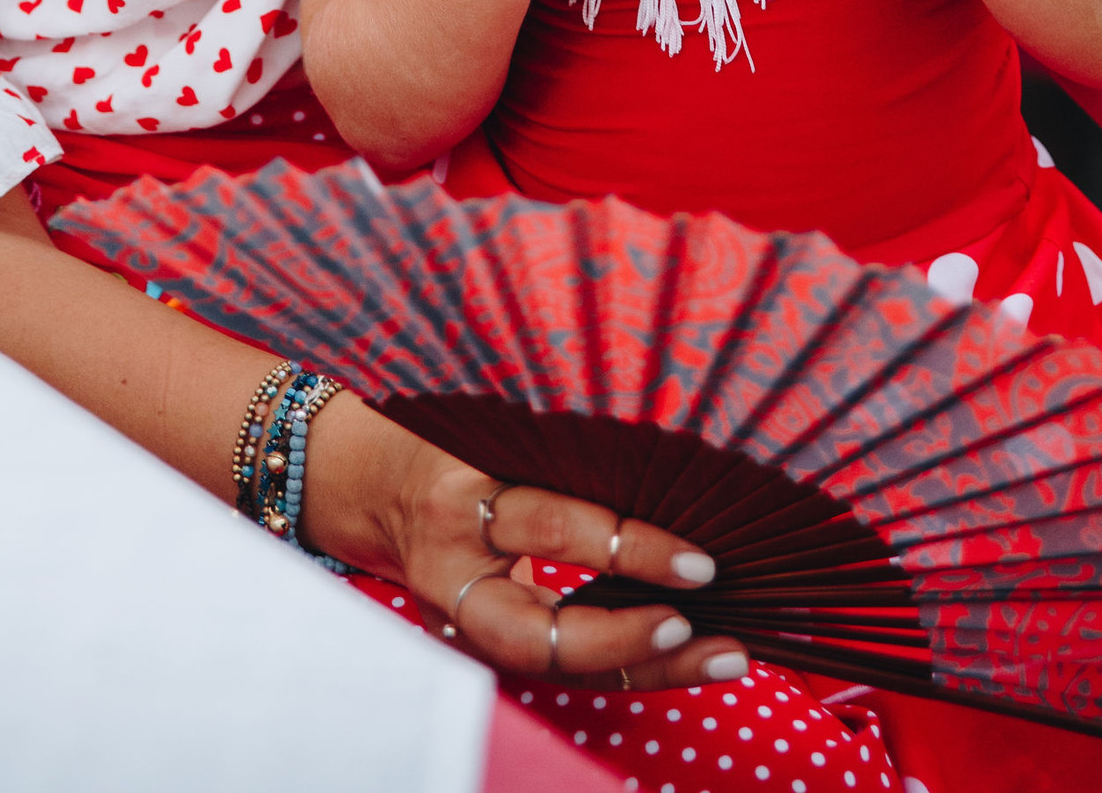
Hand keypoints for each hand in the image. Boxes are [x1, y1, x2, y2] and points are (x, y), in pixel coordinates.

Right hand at [402, 464, 744, 689]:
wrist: (381, 490)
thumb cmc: (454, 444)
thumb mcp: (493, 433)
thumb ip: (560, 452)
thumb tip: (671, 466)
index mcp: (458, 501)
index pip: (550, 530)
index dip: (627, 548)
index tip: (699, 563)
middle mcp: (455, 575)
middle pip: (539, 634)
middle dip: (625, 638)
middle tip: (695, 624)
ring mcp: (463, 624)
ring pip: (556, 665)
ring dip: (644, 667)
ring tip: (720, 656)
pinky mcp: (479, 648)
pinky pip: (560, 667)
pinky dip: (625, 664)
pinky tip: (684, 655)